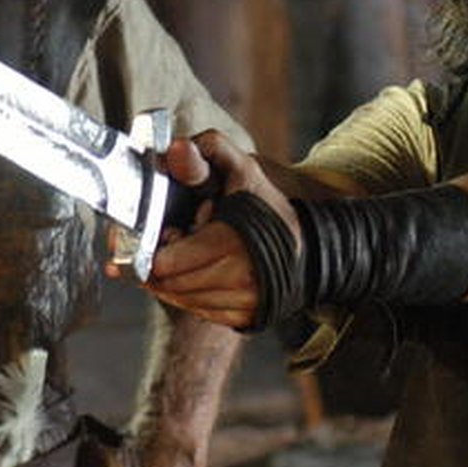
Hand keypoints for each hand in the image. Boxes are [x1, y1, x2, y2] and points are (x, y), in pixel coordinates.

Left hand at [141, 132, 298, 329]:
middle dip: (161, 265)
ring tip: (187, 256)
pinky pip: (200, 311)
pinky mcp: (246, 318)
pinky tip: (199, 274)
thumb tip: (176, 149)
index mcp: (233, 240)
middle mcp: (241, 278)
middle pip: (172, 283)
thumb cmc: (267, 204)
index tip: (169, 233)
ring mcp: (244, 302)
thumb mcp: (240, 167)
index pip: (169, 263)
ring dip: (174, 281)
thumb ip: (207, 150)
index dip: (158, 249)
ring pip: (183, 300)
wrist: (310, 245)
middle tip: (174, 242)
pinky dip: (191, 295)